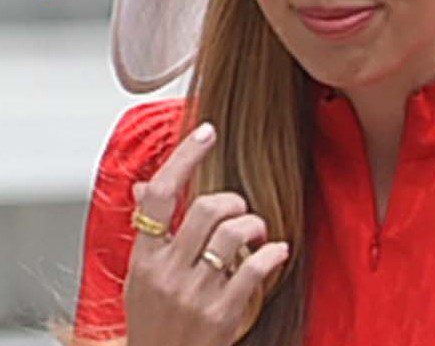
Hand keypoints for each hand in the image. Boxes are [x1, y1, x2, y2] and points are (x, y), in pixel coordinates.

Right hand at [123, 122, 290, 344]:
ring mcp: (194, 294)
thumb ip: (150, 234)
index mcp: (144, 259)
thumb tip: (143, 188)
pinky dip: (274, 253)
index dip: (184, 157)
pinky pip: (256, 267)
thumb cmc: (156, 319)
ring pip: (233, 233)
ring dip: (255, 226)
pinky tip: (278, 252)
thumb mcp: (140, 277)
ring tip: (258, 235)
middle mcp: (166, 273)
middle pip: (205, 208)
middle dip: (232, 201)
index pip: (158, 196)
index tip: (206, 132)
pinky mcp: (222, 314)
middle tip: (240, 212)